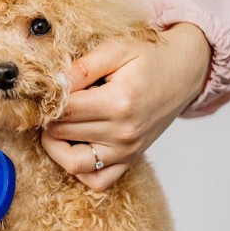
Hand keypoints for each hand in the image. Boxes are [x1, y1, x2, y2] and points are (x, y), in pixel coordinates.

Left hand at [41, 23, 210, 191]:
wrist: (183, 73)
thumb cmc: (149, 58)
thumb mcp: (116, 49)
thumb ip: (82, 67)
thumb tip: (53, 82)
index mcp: (119, 102)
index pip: (64, 109)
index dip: (47, 100)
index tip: (46, 91)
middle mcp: (123, 132)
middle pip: (63, 133)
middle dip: (48, 118)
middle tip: (49, 104)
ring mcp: (127, 151)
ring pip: (73, 163)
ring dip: (55, 146)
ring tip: (57, 126)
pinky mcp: (130, 161)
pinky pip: (97, 181)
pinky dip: (79, 169)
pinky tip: (75, 146)